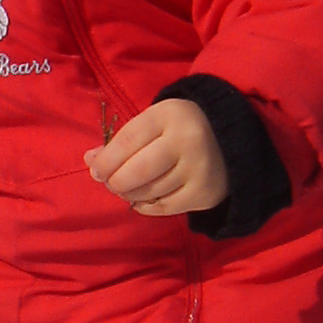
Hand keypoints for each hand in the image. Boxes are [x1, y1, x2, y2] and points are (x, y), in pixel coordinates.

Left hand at [84, 99, 227, 216]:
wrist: (231, 137)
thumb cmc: (178, 128)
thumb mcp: (152, 122)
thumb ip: (122, 140)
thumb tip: (91, 160)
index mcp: (168, 115)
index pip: (127, 141)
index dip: (105, 161)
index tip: (96, 170)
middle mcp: (187, 140)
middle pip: (137, 171)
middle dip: (115, 182)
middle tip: (111, 183)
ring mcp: (198, 168)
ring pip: (149, 191)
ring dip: (130, 194)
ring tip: (127, 189)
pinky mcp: (205, 192)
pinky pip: (165, 207)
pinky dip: (146, 206)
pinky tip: (141, 199)